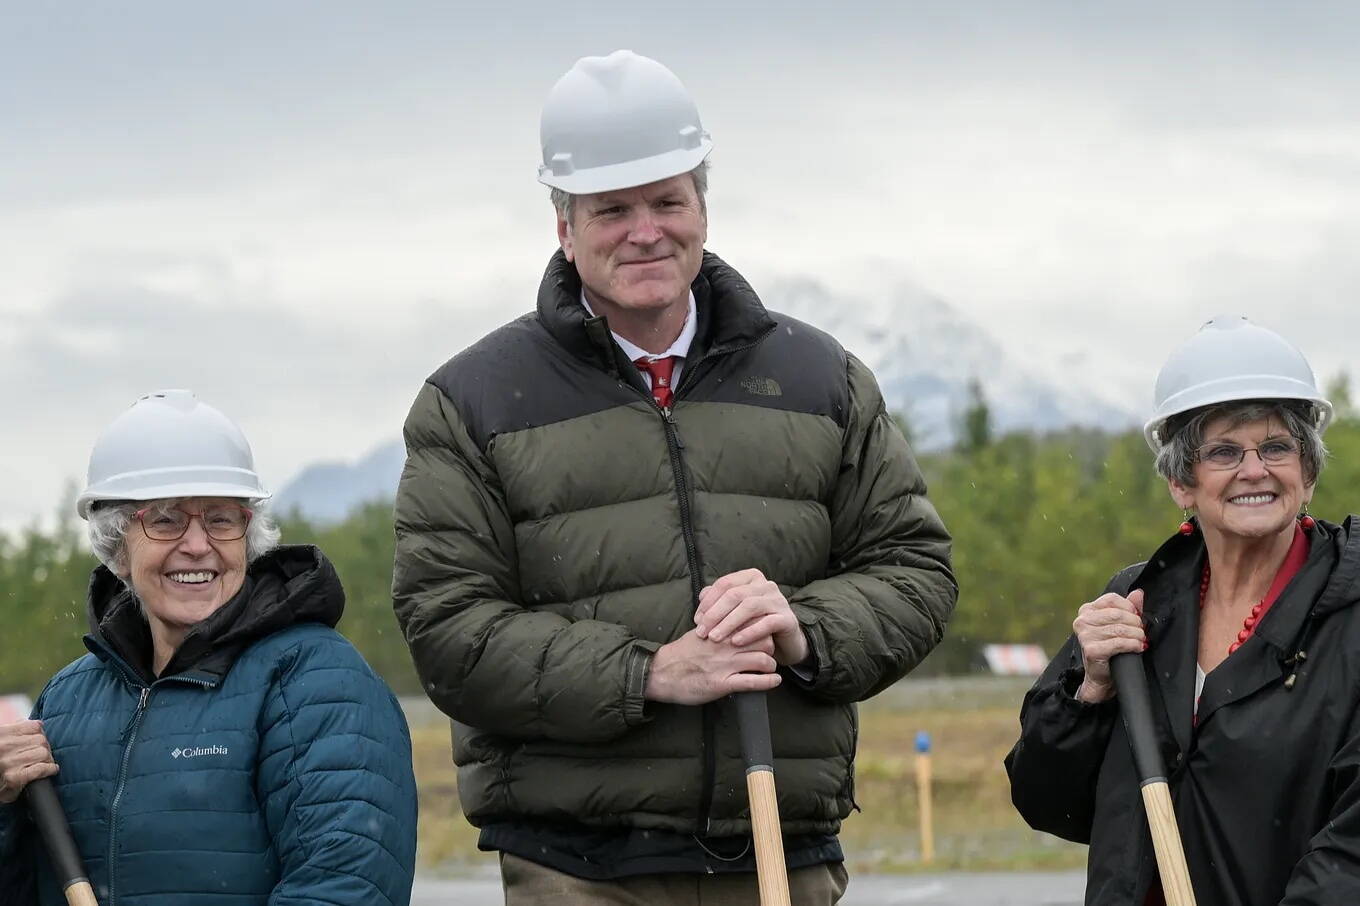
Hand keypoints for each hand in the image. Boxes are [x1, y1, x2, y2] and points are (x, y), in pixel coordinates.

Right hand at [0, 720, 58, 803]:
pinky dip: (49, 769)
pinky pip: (41, 768)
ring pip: (43, 753)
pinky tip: (50, 770)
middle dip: (45, 748)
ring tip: (45, 763)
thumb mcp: (3, 742)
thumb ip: (17, 733)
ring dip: (48, 759)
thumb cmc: (0, 764)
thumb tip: (39, 725)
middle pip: (41, 740)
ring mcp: (9, 762)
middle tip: (42, 755)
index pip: (34, 726)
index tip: (39, 741)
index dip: (40, 734)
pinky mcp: (15, 778)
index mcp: (2, 734)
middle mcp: (4, 746)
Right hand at [645, 629, 780, 704]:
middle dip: (770, 646)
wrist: (661, 672)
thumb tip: (733, 618)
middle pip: (763, 640)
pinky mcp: (722, 684)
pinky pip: (752, 682)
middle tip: (768, 651)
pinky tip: (775, 681)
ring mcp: (724, 665)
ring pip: (762, 660)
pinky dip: (768, 682)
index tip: (763, 633)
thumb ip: (718, 624)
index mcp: (719, 630)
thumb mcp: (700, 631)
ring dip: (770, 665)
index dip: (762, 628)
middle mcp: (725, 646)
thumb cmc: (681, 653)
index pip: (752, 622)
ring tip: (770, 667)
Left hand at [695, 568, 809, 665]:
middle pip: (735, 595)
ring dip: (728, 623)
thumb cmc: (754, 622)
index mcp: (751, 577)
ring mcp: (778, 600)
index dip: (708, 601)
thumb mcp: (735, 609)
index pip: (724, 584)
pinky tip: (736, 642)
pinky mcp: (787, 618)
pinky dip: (749, 632)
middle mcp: (766, 585)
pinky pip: (766, 623)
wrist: (784, 639)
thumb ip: (718, 600)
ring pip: (749, 607)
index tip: (697, 620)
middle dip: (715, 614)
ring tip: (714, 638)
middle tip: (702, 632)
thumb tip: (702, 597)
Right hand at [1073, 589, 1145, 702]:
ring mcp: (1085, 635)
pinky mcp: (1092, 650)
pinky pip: (1119, 643)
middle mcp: (1082, 621)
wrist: (1101, 676)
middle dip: (1135, 623)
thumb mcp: (1117, 625)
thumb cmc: (1110, 649)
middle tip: (1142, 632)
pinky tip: (1138, 647)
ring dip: (1136, 635)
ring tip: (1141, 640)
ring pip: (1120, 629)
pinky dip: (1133, 644)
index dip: (1129, 607)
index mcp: (1086, 610)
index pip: (1112, 599)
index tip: (1137, 617)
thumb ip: (1127, 608)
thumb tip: (1138, 593)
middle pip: (1117, 614)